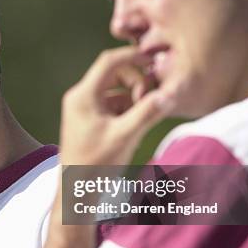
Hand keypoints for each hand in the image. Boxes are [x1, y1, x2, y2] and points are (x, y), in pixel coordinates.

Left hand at [60, 46, 174, 165]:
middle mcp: (81, 98)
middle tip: (150, 101)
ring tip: (144, 119)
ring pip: (116, 92)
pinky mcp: (90, 121)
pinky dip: (128, 111)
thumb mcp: (125, 136)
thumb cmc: (95, 165)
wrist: (77, 191)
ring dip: (134, 100)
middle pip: (114, 75)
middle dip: (136, 83)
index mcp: (83, 96)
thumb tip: (170, 93)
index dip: (133, 56)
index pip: (109, 62)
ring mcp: (84, 110)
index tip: (154, 59)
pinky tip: (135, 128)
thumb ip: (147, 113)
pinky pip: (113, 106)